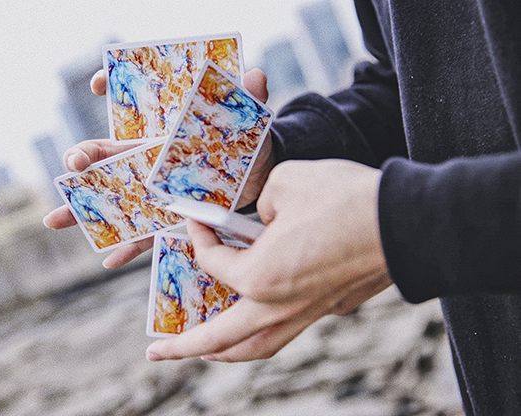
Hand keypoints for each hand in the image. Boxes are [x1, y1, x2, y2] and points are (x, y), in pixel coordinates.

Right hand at [44, 67, 275, 267]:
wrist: (258, 178)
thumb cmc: (246, 143)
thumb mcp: (246, 120)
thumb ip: (248, 98)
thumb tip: (257, 75)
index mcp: (163, 135)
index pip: (130, 108)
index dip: (109, 91)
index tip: (96, 83)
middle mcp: (149, 164)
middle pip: (104, 159)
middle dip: (80, 159)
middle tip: (70, 165)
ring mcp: (153, 194)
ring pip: (109, 201)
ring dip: (80, 210)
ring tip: (52, 219)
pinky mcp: (166, 220)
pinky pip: (142, 236)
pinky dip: (126, 248)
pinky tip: (107, 261)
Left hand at [145, 159, 391, 361]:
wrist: (409, 221)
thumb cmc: (346, 199)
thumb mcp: (287, 183)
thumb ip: (259, 203)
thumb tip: (261, 218)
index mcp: (260, 277)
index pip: (213, 263)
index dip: (198, 236)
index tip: (196, 219)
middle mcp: (279, 307)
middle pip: (222, 339)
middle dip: (184, 347)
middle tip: (156, 352)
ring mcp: (307, 313)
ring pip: (257, 346)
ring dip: (225, 351)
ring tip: (203, 351)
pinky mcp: (330, 308)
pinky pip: (285, 330)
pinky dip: (261, 333)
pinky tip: (255, 320)